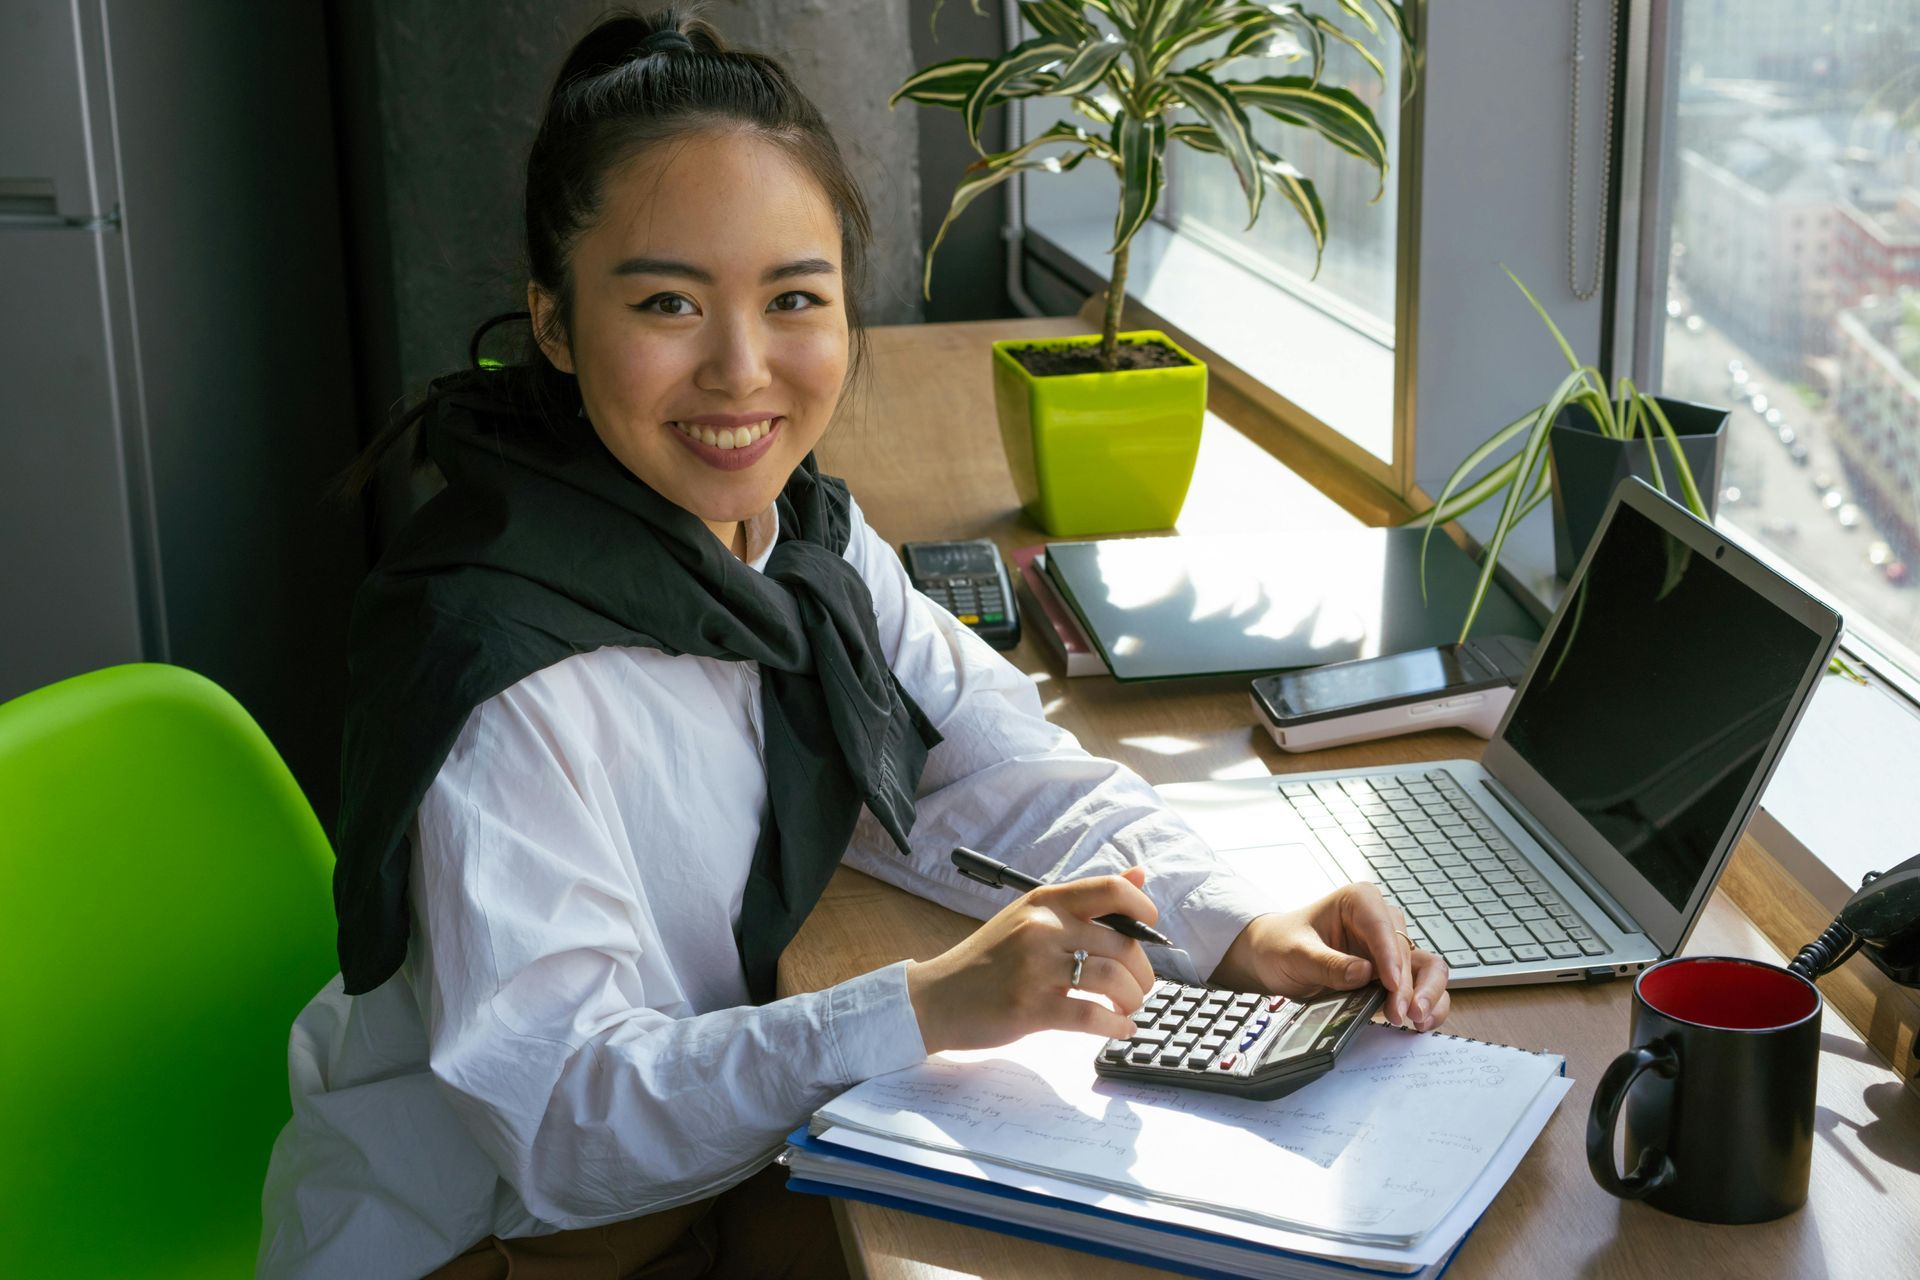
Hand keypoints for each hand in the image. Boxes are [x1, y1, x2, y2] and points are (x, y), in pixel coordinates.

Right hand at [907, 867, 1158, 1052]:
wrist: (936, 999)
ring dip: (1132, 999)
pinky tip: (1120, 1028)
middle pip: (1122, 943)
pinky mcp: (1030, 1008)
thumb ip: (1084, 901)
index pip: (1111, 890)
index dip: (1143, 908)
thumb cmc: (988, 960)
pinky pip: (1091, 1016)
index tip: (1152, 928)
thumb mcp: (1030, 917)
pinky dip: (1115, 1025)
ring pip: (1113, 980)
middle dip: (1143, 972)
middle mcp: (1042, 929)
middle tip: (1139, 986)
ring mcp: (1035, 968)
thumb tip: (1139, 875)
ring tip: (1128, 1007)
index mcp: (1044, 902)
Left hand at [1208, 882, 1450, 1032]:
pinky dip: (1427, 1003)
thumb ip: (1328, 964)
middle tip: (1400, 1013)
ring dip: (1429, 994)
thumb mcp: (1295, 953)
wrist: (1269, 959)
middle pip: (1409, 951)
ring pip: (1426, 968)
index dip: (1391, 957)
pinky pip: (1421, 986)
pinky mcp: (1392, 974)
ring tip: (1416, 1020)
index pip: (1383, 927)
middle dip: (1407, 985)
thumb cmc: (1279, 945)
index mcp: (1359, 901)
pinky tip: (1420, 1022)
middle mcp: (1381, 921)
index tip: (1390, 985)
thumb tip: (1365, 973)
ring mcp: (1389, 950)